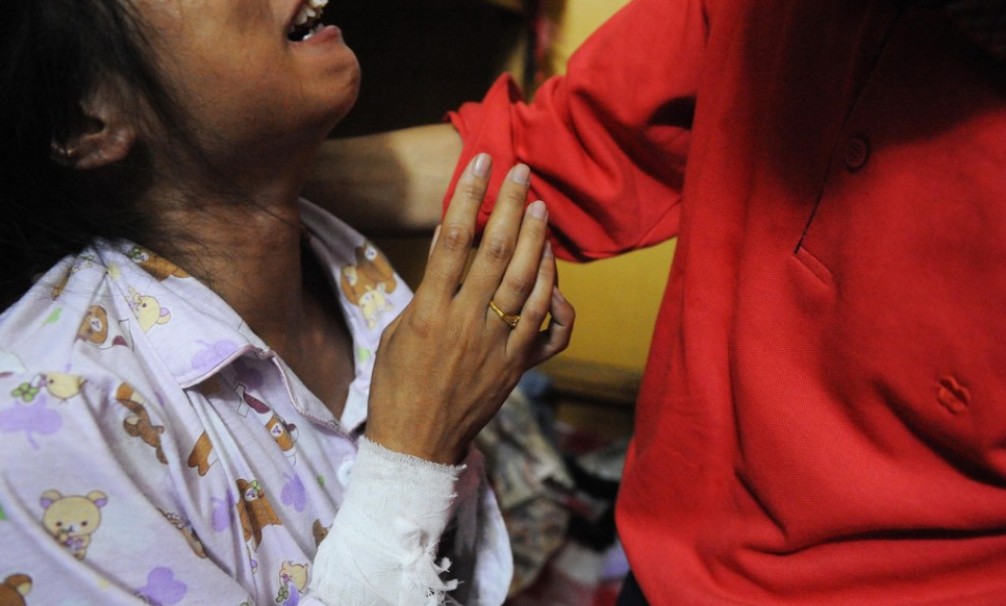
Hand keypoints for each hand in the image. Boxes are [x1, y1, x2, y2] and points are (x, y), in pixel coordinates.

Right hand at [365, 154, 574, 463]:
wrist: (417, 443)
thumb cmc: (397, 385)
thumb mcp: (397, 330)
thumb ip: (427, 290)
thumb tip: (450, 247)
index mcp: (430, 311)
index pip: (454, 239)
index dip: (469, 195)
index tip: (482, 163)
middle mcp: (468, 323)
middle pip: (496, 253)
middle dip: (510, 207)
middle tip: (522, 173)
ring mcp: (498, 345)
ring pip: (527, 283)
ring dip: (537, 242)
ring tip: (542, 208)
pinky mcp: (518, 365)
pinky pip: (547, 325)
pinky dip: (556, 296)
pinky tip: (554, 270)